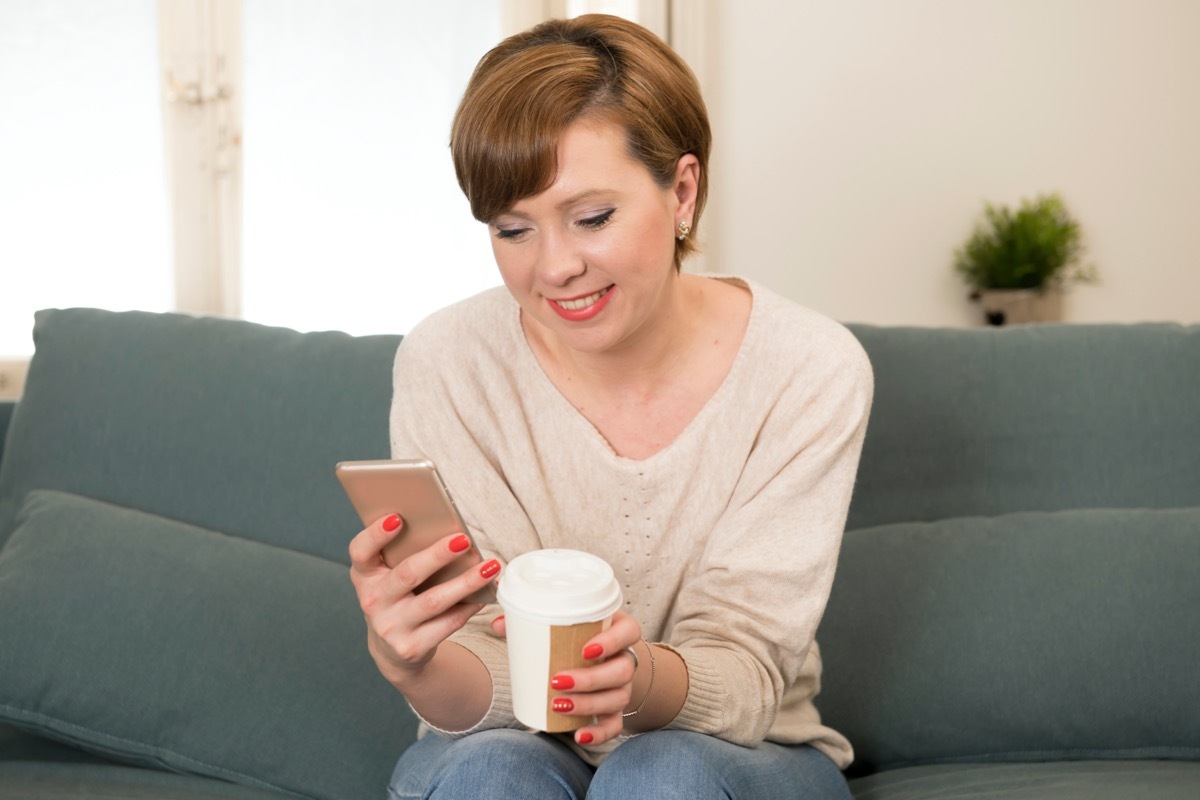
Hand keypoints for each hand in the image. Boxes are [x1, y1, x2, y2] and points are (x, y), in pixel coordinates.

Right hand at [348, 513, 499, 688]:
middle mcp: (373, 601)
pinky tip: (486, 593)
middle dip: (437, 555)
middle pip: (407, 574)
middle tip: (463, 540)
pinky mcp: (411, 647)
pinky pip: (448, 623)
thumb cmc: (397, 597)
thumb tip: (449, 531)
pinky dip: (470, 606)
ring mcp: (390, 627)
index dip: (375, 534)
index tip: (397, 518)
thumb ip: (404, 554)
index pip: (361, 551)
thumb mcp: (389, 576)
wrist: (392, 648)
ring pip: (434, 601)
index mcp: (364, 576)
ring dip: (466, 582)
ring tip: (490, 566)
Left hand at [545, 610, 642, 746]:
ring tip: (558, 705)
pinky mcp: (616, 710)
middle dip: (590, 679)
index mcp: (618, 630)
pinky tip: (579, 735)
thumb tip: (499, 624)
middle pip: (623, 670)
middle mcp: (625, 658)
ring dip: (588, 704)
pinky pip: (615, 725)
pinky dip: (599, 733)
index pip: (628, 632)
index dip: (612, 641)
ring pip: (618, 698)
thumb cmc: (577, 635)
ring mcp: (623, 686)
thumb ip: (533, 620)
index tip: (585, 650)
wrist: (598, 659)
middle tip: (558, 680)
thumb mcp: (564, 622)